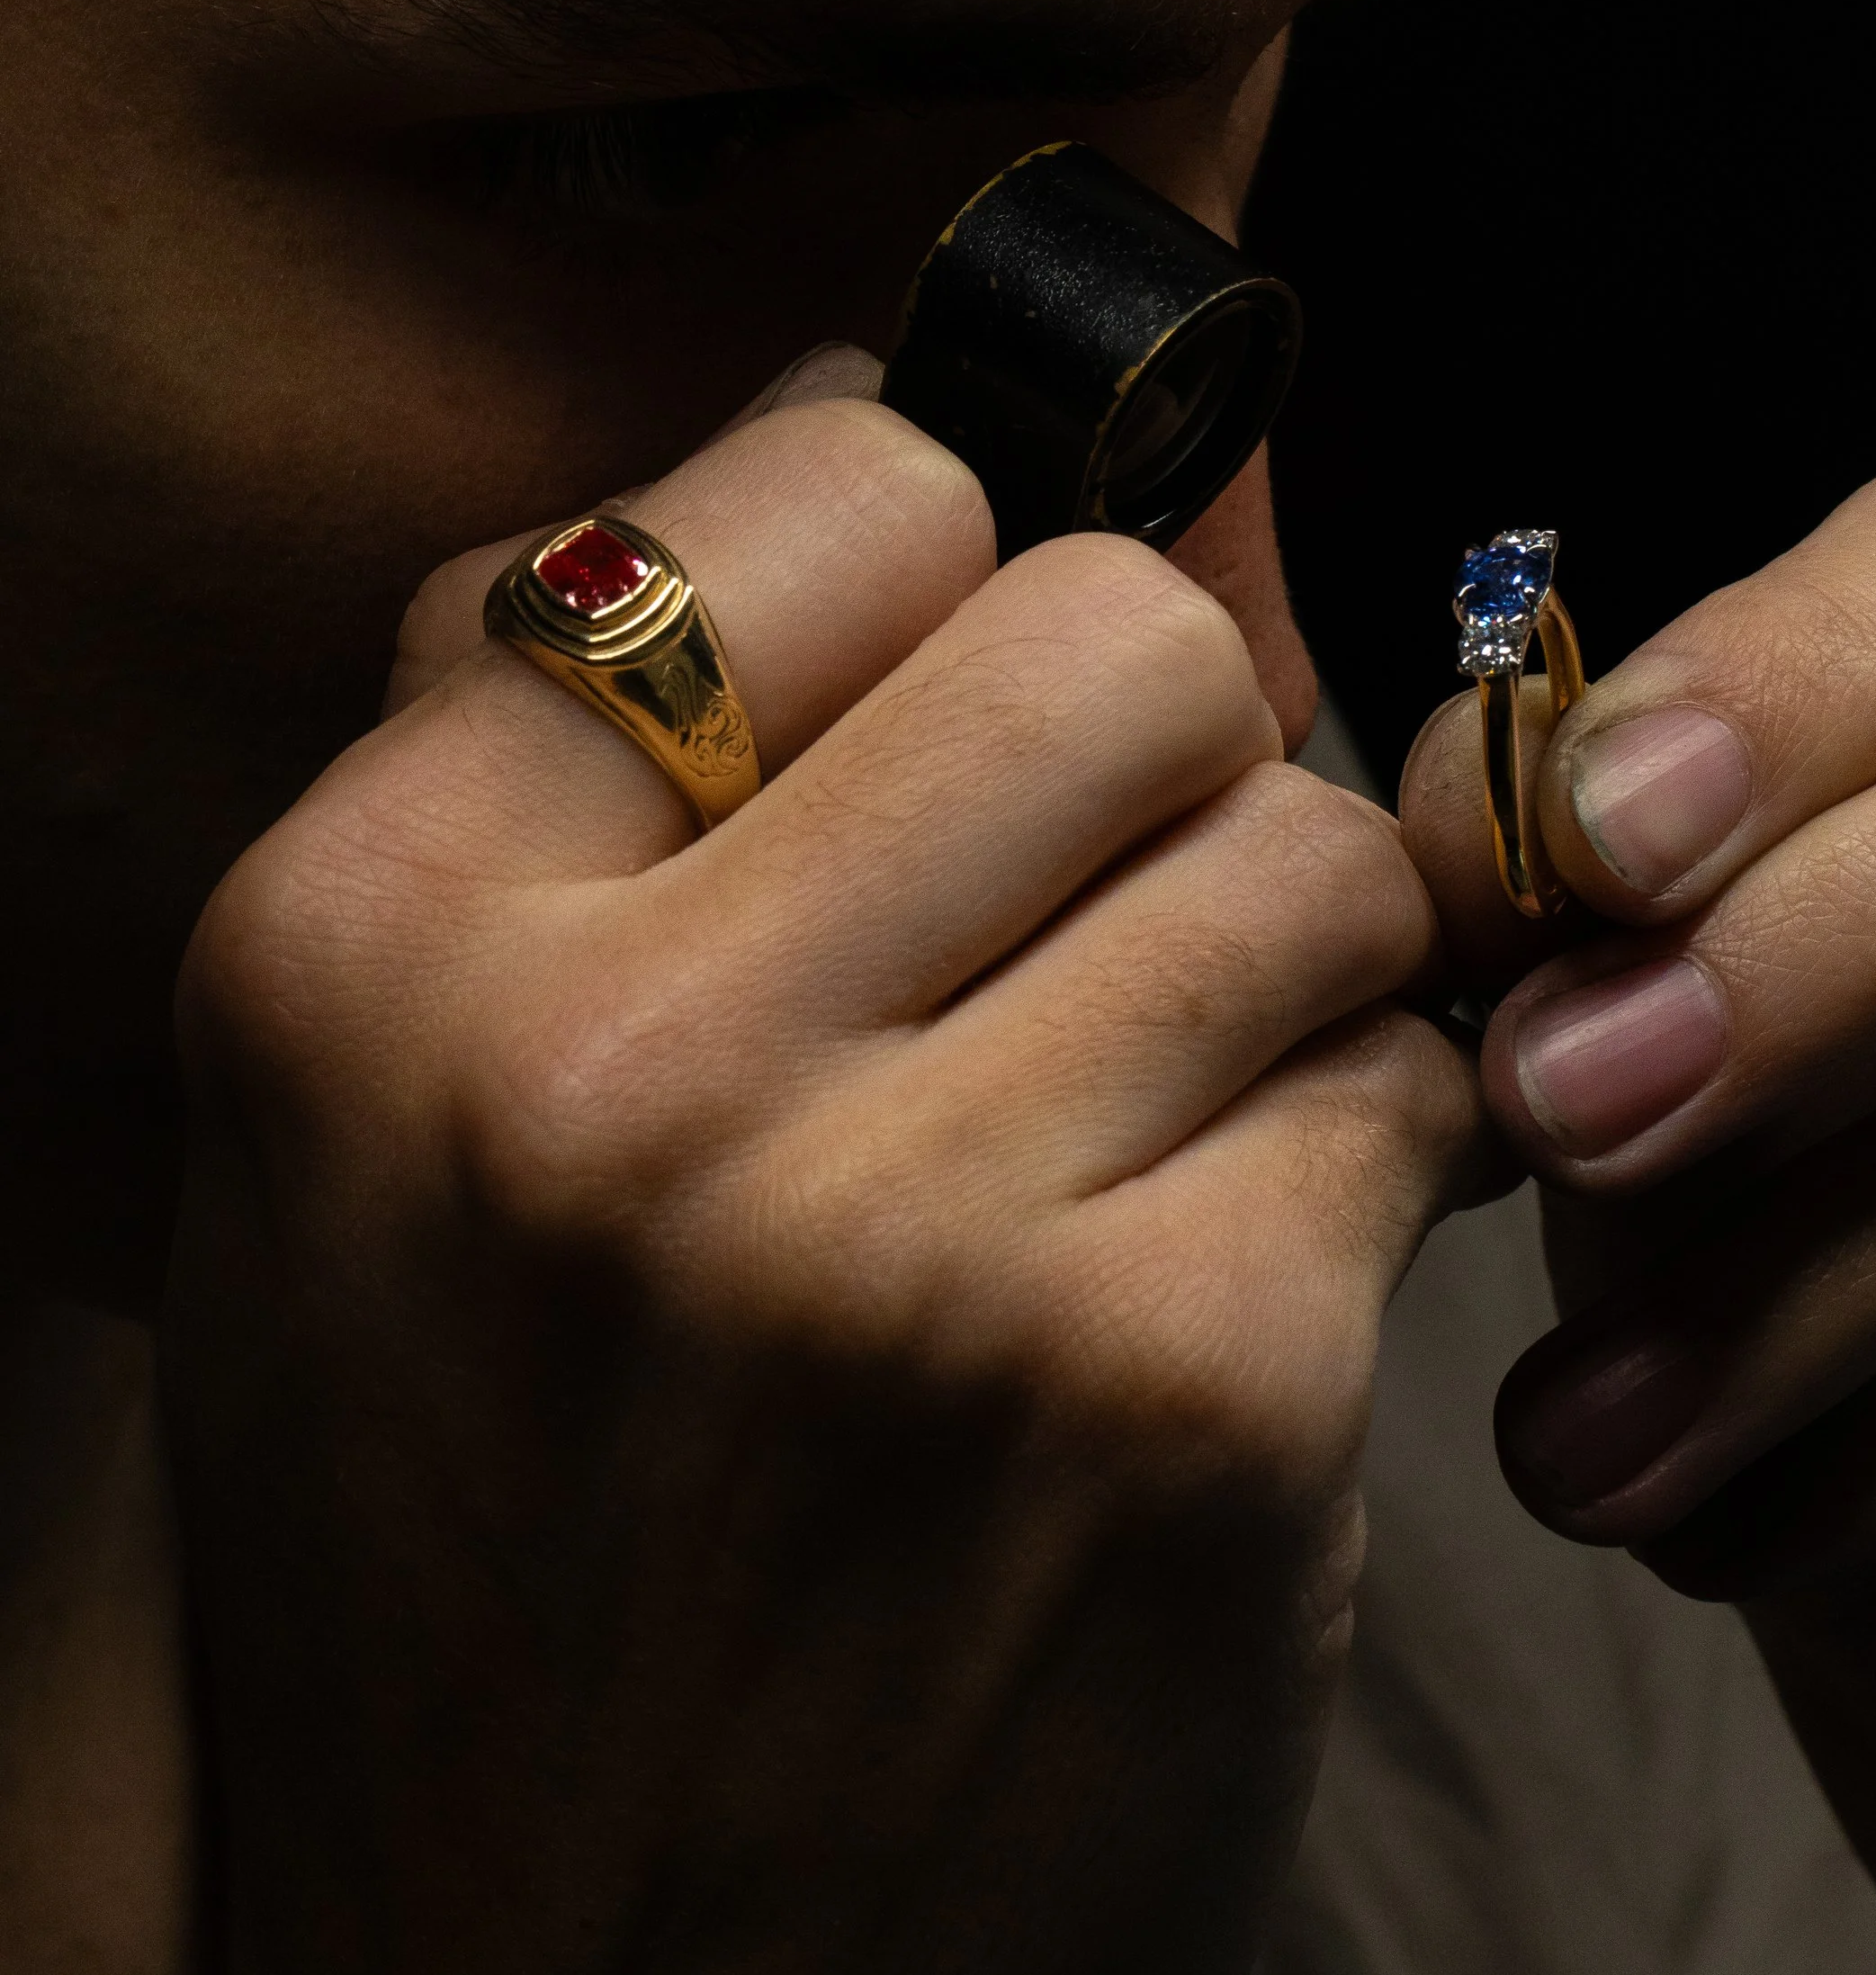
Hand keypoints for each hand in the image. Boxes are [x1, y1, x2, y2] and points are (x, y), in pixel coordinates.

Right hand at [166, 385, 1483, 1974]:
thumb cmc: (499, 1567)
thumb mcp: (366, 1138)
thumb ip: (555, 753)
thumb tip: (865, 407)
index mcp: (368, 941)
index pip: (812, 490)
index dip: (931, 585)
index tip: (949, 709)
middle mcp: (609, 1067)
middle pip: (1111, 630)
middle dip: (1150, 758)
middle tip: (1088, 925)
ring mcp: (910, 1244)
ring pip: (1306, 841)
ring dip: (1275, 972)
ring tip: (1145, 1134)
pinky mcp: (1183, 1410)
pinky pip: (1409, 1087)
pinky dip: (1354, 1170)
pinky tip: (1219, 1309)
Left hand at [1403, 411, 1875, 1974]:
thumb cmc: (1825, 1229)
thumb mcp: (1688, 1023)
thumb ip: (1614, 878)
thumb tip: (1474, 822)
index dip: (1807, 663)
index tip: (1587, 836)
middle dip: (1839, 928)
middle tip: (1564, 1106)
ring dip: (1830, 1256)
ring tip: (1577, 1432)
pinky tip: (1744, 1524)